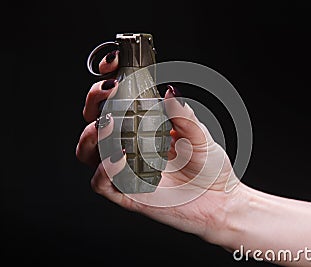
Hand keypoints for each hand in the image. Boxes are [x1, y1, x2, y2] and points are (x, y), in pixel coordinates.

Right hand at [76, 50, 246, 244]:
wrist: (221, 202)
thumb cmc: (210, 169)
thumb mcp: (200, 136)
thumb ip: (184, 116)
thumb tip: (170, 92)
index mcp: (145, 129)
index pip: (116, 102)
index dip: (109, 83)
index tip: (112, 65)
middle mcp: (130, 147)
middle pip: (95, 122)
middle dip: (94, 102)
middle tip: (108, 92)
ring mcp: (127, 169)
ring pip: (90, 152)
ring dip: (92, 135)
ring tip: (107, 124)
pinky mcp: (128, 193)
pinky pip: (103, 182)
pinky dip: (105, 169)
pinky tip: (117, 157)